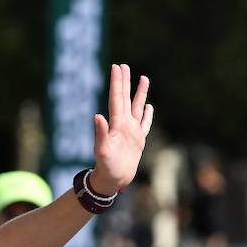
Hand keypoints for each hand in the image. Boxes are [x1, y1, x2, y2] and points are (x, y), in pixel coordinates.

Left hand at [90, 64, 152, 195]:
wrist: (112, 181)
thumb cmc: (106, 167)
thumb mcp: (102, 150)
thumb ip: (100, 133)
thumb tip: (97, 115)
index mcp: (116, 124)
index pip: (116, 98)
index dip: (117, 82)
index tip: (116, 66)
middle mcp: (123, 124)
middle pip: (125, 98)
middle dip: (125, 82)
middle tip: (124, 65)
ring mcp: (131, 131)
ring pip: (138, 107)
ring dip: (140, 93)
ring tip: (143, 78)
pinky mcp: (139, 140)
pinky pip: (145, 123)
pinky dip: (148, 114)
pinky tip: (149, 106)